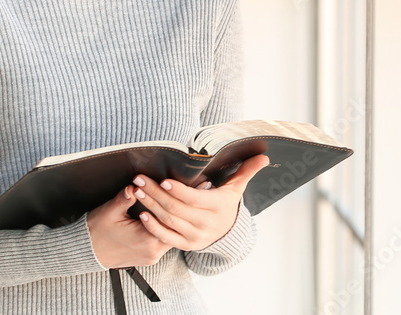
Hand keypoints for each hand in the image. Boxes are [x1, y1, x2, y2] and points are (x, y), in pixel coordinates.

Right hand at [86, 184, 172, 267]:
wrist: (86, 252)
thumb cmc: (97, 231)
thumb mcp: (110, 211)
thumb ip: (125, 198)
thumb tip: (135, 186)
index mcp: (146, 240)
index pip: (170, 219)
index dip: (174, 203)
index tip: (177, 190)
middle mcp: (152, 251)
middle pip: (174, 229)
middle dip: (175, 212)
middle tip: (178, 195)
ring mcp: (151, 257)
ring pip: (170, 237)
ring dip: (171, 222)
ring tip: (173, 205)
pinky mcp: (148, 258)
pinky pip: (163, 243)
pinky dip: (164, 230)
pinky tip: (163, 217)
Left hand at [129, 154, 269, 250]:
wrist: (227, 233)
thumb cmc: (226, 203)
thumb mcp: (237, 187)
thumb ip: (247, 170)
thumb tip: (265, 155)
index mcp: (217, 207)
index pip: (194, 199)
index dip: (178, 191)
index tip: (163, 180)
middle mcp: (205, 224)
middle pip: (176, 209)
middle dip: (155, 194)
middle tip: (139, 180)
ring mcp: (194, 236)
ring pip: (168, 221)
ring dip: (150, 206)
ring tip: (136, 191)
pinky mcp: (186, 245)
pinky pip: (166, 237)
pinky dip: (153, 227)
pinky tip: (142, 214)